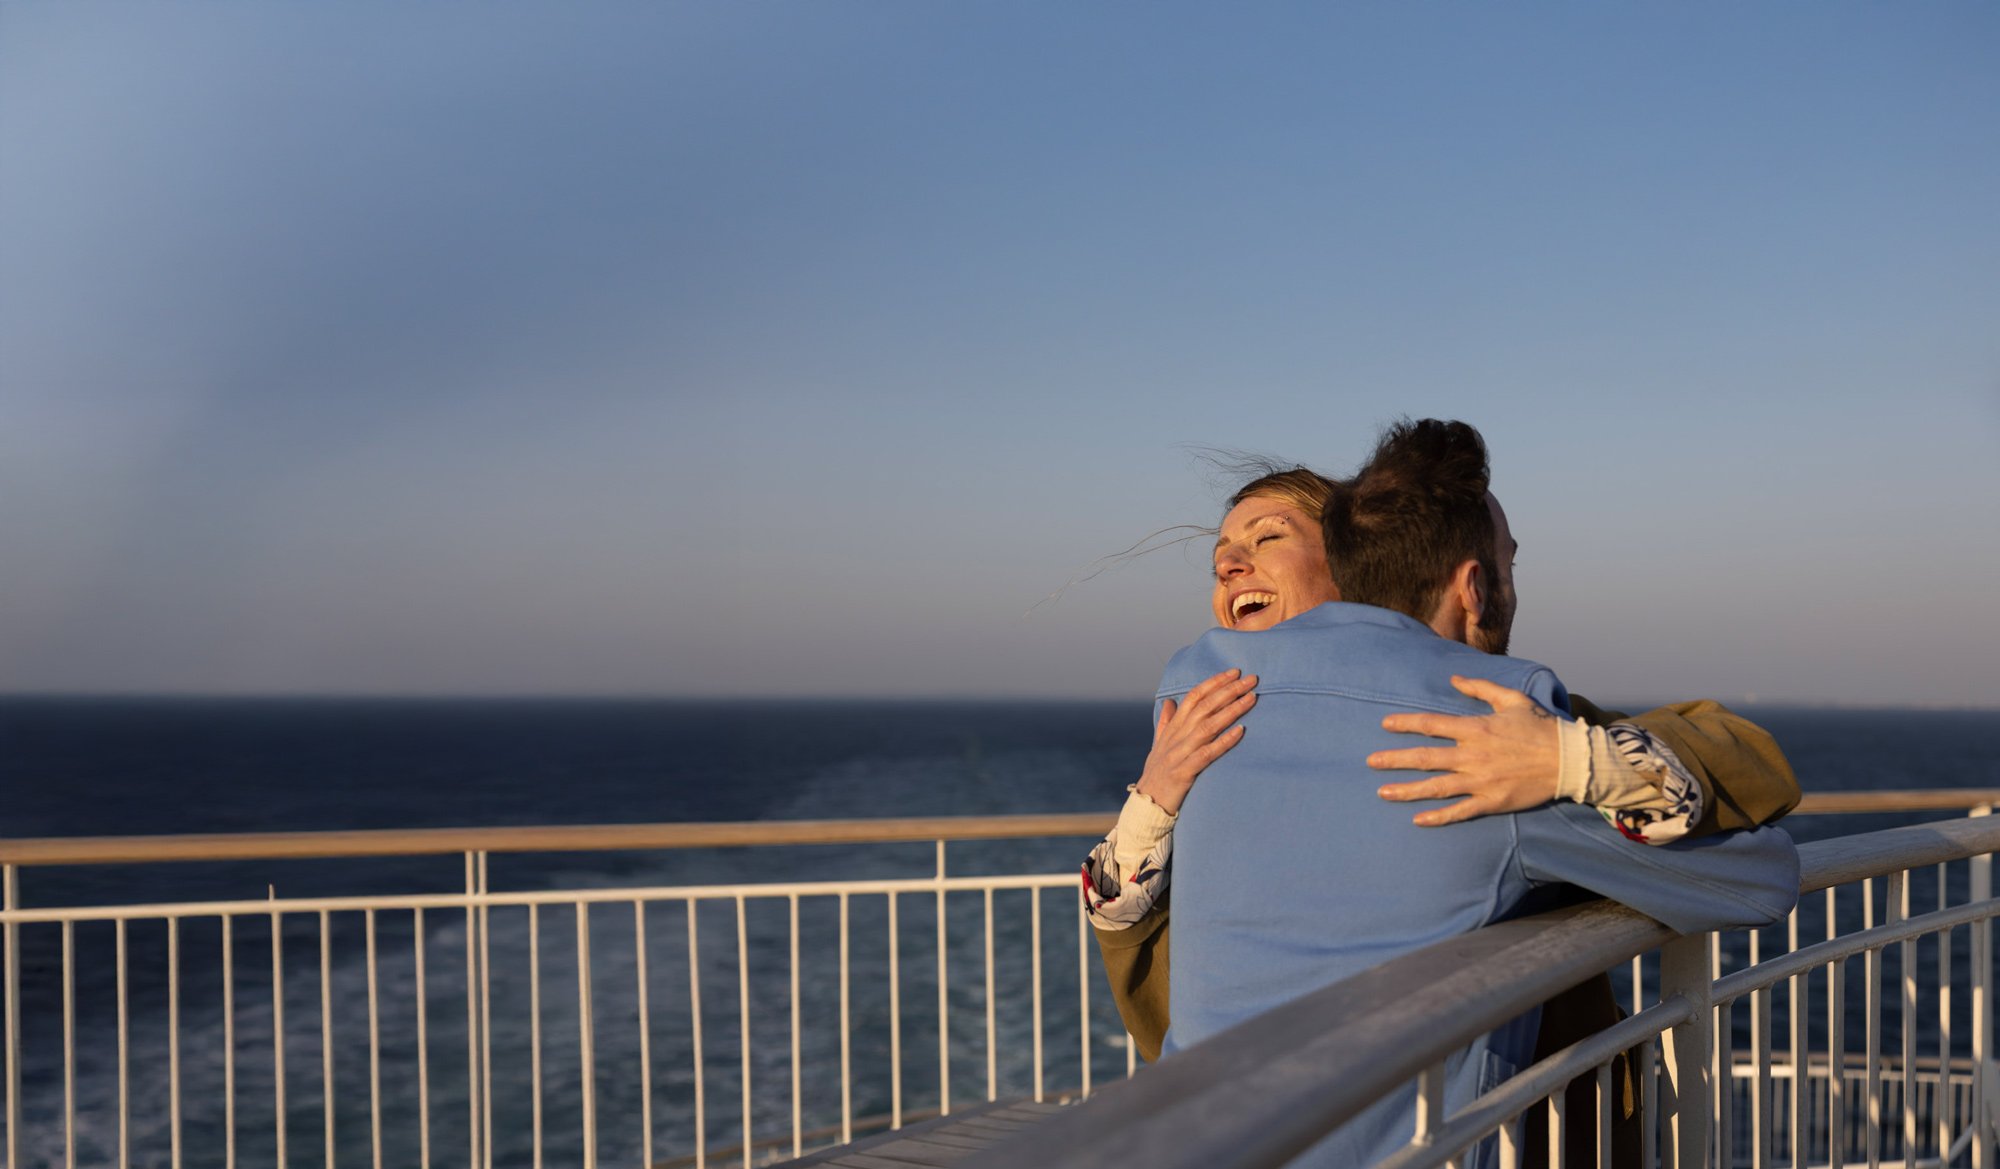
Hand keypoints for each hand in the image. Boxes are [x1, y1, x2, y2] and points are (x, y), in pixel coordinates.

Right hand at [1133, 668, 1256, 814]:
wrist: (1147, 803)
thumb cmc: (1157, 774)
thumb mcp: (1159, 745)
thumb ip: (1166, 722)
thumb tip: (1169, 702)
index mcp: (1172, 728)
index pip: (1193, 697)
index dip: (1214, 682)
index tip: (1235, 672)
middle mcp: (1176, 737)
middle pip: (1204, 707)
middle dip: (1229, 690)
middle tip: (1252, 679)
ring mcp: (1179, 754)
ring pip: (1208, 726)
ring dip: (1232, 710)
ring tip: (1251, 698)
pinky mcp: (1184, 773)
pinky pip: (1207, 754)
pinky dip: (1224, 742)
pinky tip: (1241, 732)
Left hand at [1370, 675, 1560, 826]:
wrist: (1569, 760)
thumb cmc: (1540, 726)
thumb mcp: (1512, 699)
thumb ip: (1480, 688)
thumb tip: (1453, 680)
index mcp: (1476, 729)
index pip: (1431, 725)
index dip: (1405, 724)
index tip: (1385, 724)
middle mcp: (1473, 756)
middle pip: (1425, 758)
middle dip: (1394, 760)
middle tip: (1371, 762)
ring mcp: (1480, 782)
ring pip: (1436, 787)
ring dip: (1407, 790)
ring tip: (1383, 792)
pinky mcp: (1491, 802)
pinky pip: (1459, 812)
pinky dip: (1438, 817)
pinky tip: (1417, 820)